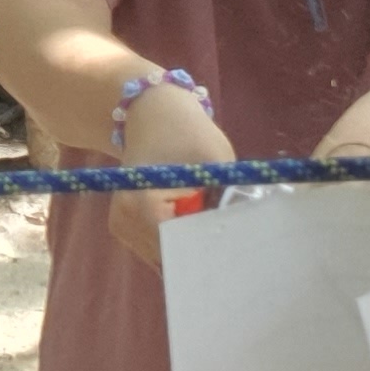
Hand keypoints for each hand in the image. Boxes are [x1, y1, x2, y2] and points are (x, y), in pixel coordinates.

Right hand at [108, 82, 234, 267]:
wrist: (152, 112)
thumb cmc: (187, 132)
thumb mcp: (216, 165)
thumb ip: (228, 204)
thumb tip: (248, 239)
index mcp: (141, 205)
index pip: (181, 250)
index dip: (212, 255)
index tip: (242, 256)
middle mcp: (123, 220)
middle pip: (172, 258)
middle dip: (204, 255)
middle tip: (239, 249)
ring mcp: (121, 225)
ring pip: (167, 257)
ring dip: (193, 249)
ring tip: (218, 232)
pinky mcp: (125, 226)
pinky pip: (160, 248)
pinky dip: (181, 242)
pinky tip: (197, 225)